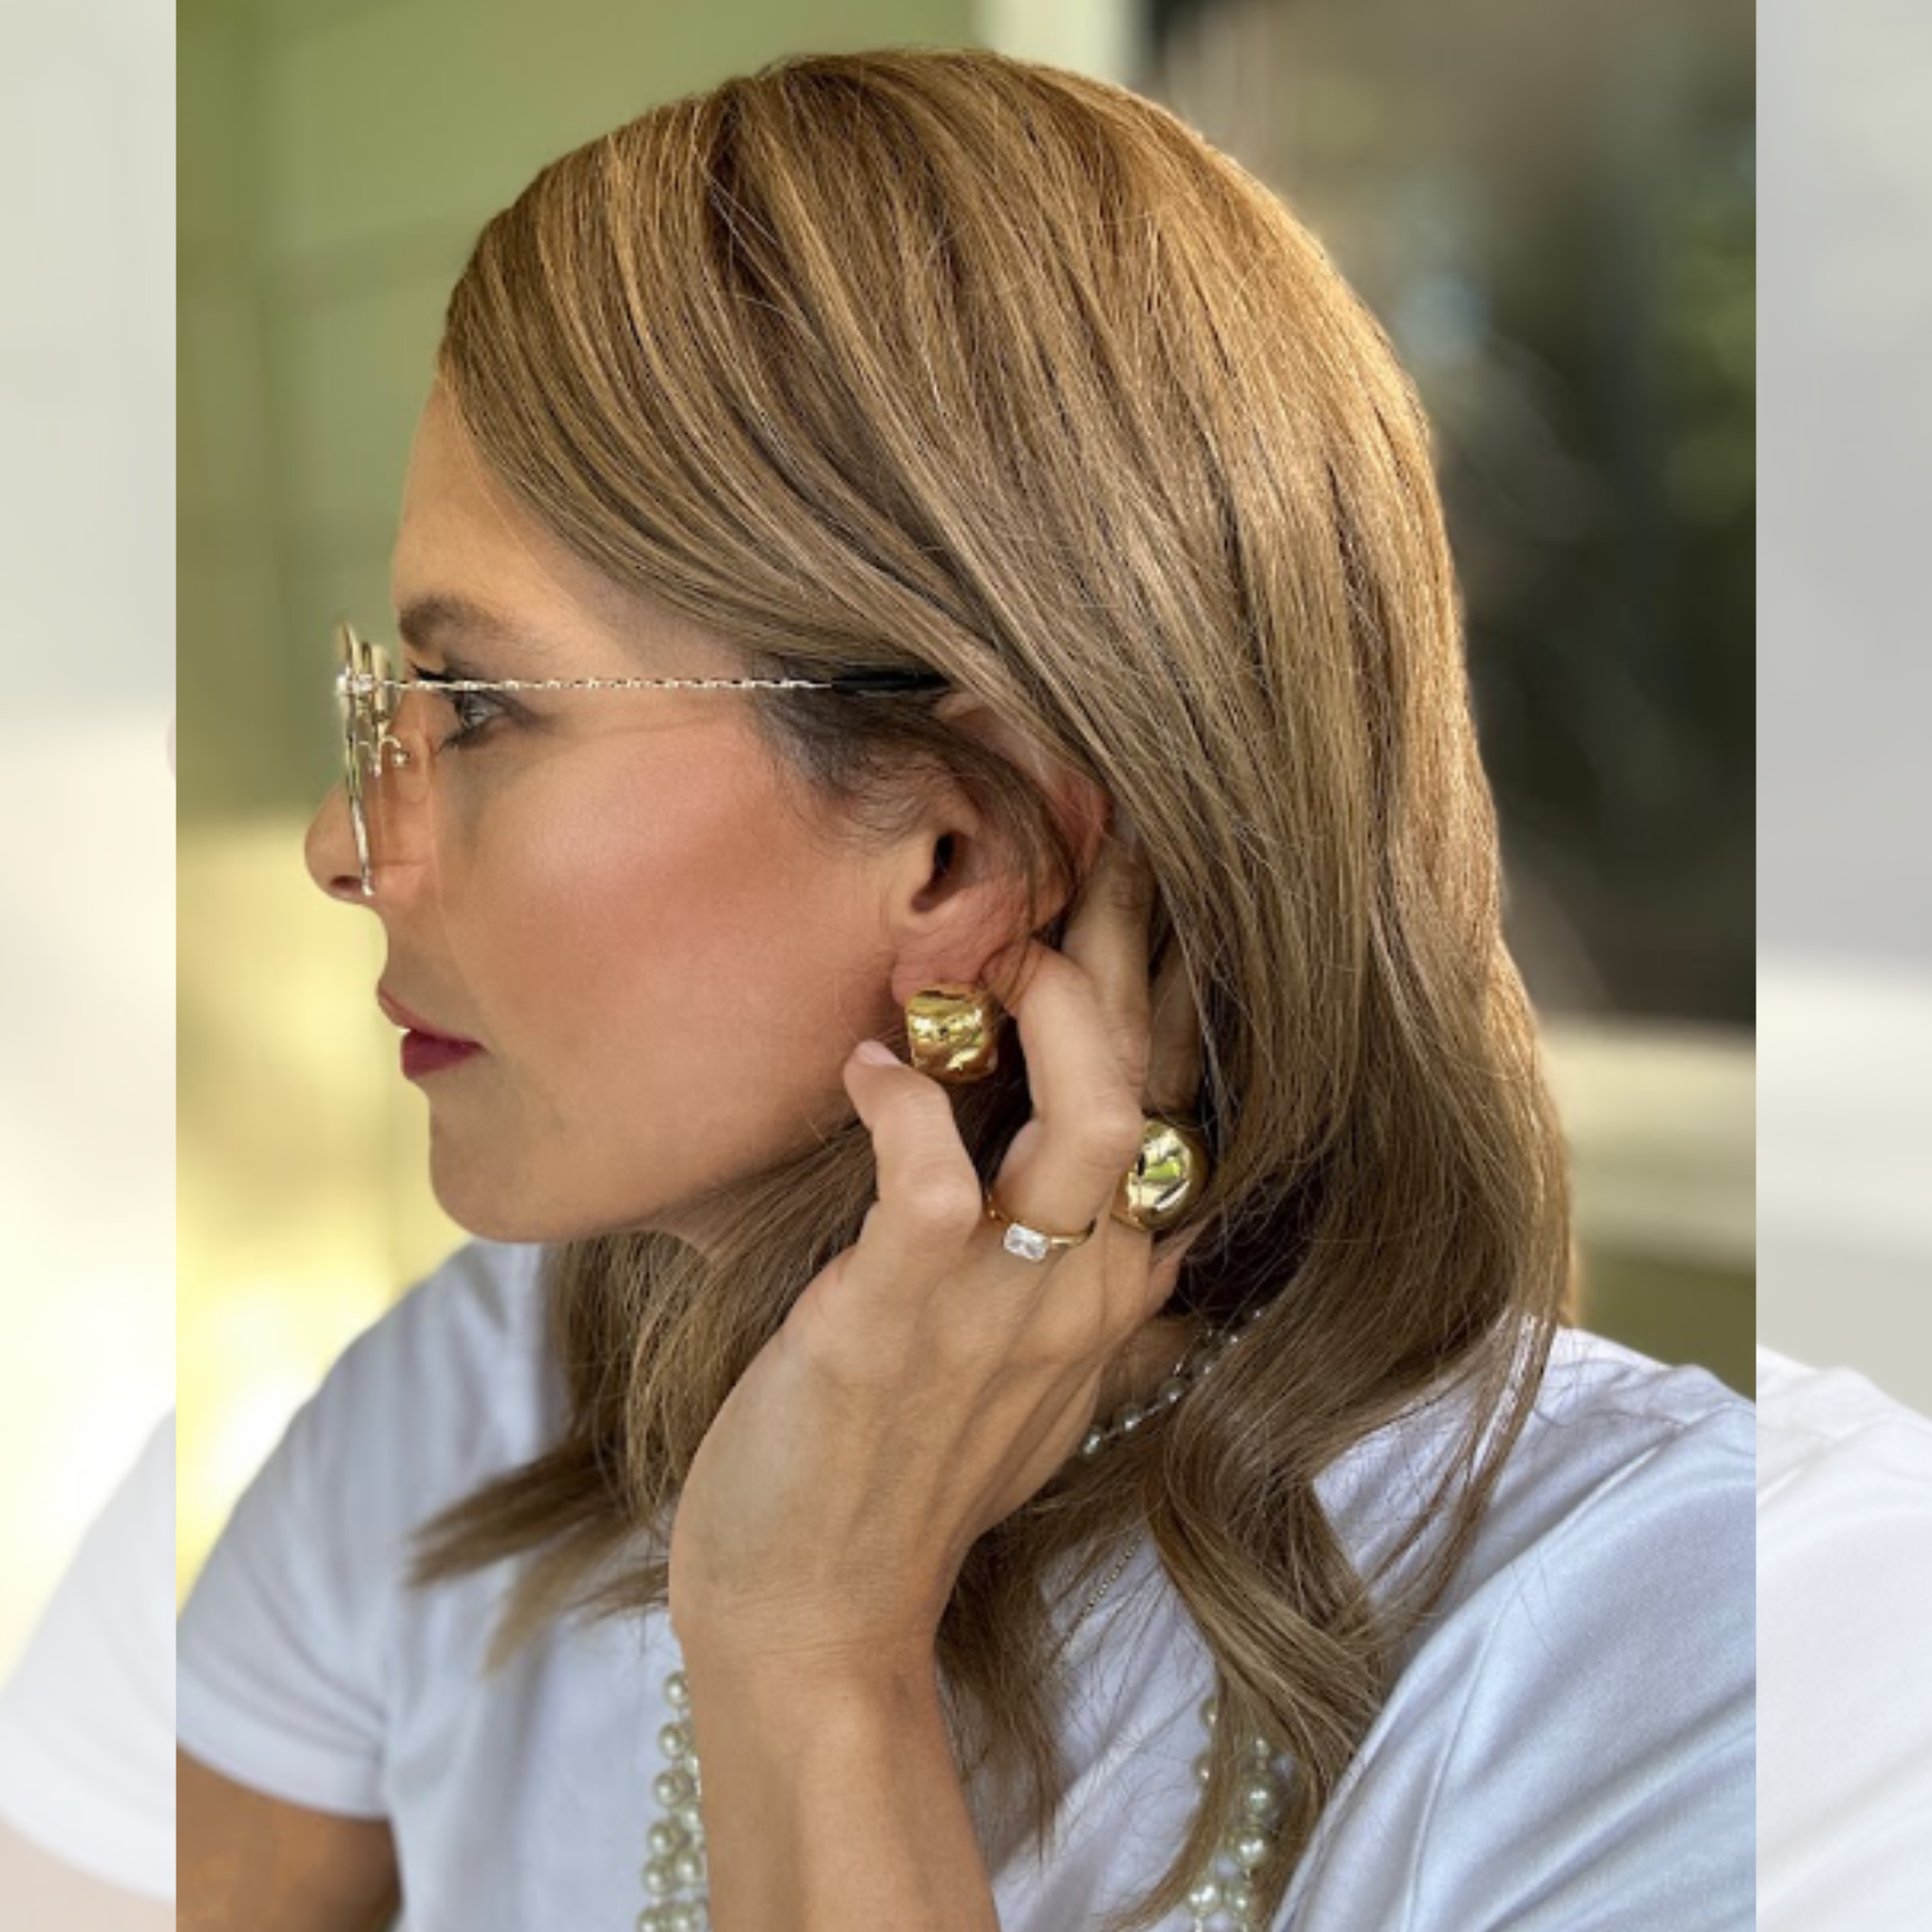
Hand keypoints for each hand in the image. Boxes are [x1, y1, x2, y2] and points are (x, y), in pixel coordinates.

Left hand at [667, 824, 1203, 1677]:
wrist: (818, 1615)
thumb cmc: (899, 1477)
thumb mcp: (1023, 1379)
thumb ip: (1072, 1283)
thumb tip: (1088, 1197)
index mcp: (1111, 1286)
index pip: (1174, 1107)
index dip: (1170, 991)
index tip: (1144, 885)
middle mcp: (1087, 1286)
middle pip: (1153, 1084)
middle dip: (1139, 949)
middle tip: (1107, 838)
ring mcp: (1004, 1303)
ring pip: (1098, 1118)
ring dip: (1055, 1013)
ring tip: (995, 954)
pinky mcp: (902, 1316)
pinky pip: (933, 1174)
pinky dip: (902, 1101)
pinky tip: (865, 1066)